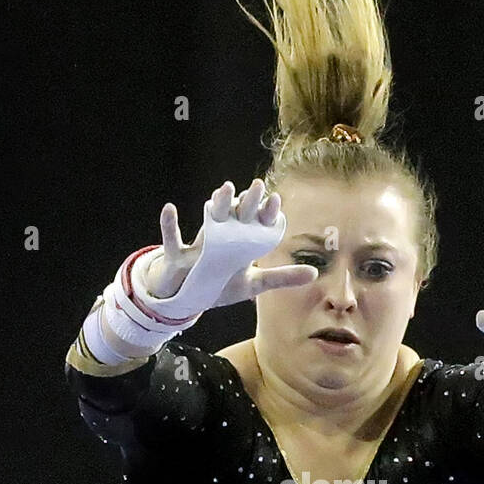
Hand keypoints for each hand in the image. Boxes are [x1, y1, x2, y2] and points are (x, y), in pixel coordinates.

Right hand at [147, 180, 317, 306]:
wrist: (187, 298)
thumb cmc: (221, 286)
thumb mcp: (253, 284)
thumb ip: (282, 277)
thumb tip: (314, 272)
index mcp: (239, 242)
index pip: (256, 223)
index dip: (266, 213)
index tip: (277, 201)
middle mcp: (221, 237)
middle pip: (235, 216)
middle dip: (246, 203)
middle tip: (258, 186)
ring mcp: (198, 245)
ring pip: (207, 222)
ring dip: (216, 206)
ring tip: (225, 189)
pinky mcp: (177, 258)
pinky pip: (171, 240)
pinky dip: (168, 225)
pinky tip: (169, 209)